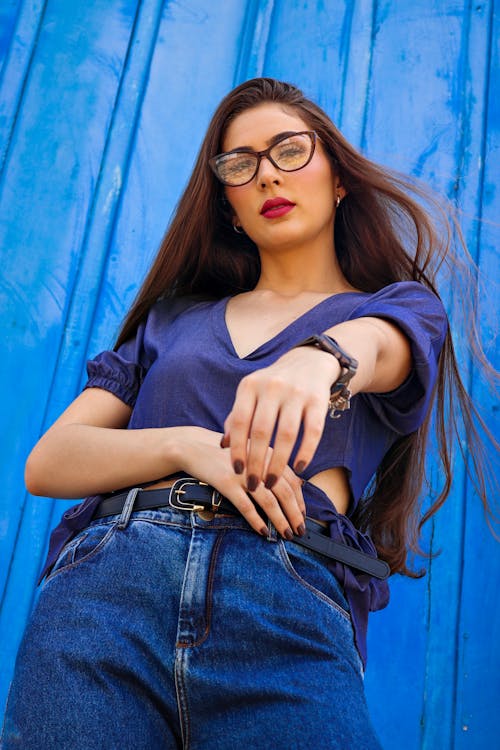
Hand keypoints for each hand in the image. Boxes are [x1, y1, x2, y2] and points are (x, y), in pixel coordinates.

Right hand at [178, 429, 305, 538]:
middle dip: (295, 514)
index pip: (293, 480)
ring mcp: (243, 473)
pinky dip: (257, 520)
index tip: (303, 516)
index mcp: (268, 454)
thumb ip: (271, 466)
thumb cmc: (226, 454)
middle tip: (300, 530)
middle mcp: (259, 462)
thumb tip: (296, 485)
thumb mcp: (252, 453)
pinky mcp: (226, 483)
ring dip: (281, 520)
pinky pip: (246, 506)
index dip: (300, 500)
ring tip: (286, 534)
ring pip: (269, 501)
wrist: (194, 446)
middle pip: (285, 492)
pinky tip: (263, 531)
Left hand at [221, 346, 339, 489]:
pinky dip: (306, 452)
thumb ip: (236, 417)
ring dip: (278, 462)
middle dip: (256, 462)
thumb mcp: (250, 394)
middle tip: (254, 485)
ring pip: (286, 434)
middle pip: (261, 431)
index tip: (237, 471)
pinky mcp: (318, 399)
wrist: (308, 361)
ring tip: (272, 483)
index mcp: (250, 386)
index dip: (238, 449)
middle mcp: (273, 387)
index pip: (240, 421)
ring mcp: (297, 392)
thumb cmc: (272, 386)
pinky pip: (312, 431)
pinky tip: (298, 468)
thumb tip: (224, 445)